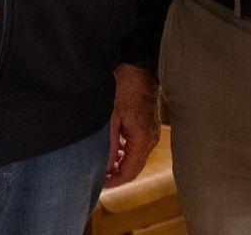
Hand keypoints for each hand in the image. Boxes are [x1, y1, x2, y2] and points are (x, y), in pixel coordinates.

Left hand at [105, 63, 160, 186]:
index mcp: (142, 139)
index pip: (129, 172)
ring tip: (103, 161)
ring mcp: (152, 132)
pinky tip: (113, 146)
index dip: (113, 181)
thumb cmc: (124, 88)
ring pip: (136, 158)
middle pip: (134, 168)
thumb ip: (108, 145)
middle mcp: (151, 139)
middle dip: (116, 174)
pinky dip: (125, 152)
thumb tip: (105, 168)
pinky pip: (138, 147)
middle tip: (98, 174)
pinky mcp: (149, 126)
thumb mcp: (111, 118)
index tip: (98, 182)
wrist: (137, 68)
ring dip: (120, 163)